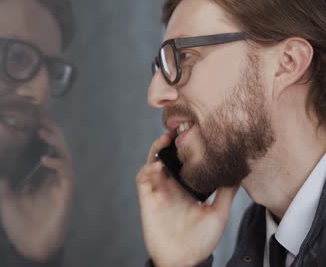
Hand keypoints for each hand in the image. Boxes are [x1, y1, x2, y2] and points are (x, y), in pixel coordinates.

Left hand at [0, 118, 74, 261]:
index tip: (30, 116)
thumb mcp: (5, 196)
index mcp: (38, 174)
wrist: (28, 246)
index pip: (42, 146)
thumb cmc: (18, 223)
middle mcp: (51, 174)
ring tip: (43, 132)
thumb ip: (2, 177)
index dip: (39, 131)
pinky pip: (66, 173)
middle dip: (50, 131)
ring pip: (64, 154)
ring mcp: (60, 182)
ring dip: (55, 142)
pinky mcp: (66, 192)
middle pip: (56, 146)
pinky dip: (58, 163)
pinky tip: (46, 159)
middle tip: (39, 118)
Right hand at [136, 133, 238, 266]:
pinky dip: (147, 170)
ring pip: (152, 163)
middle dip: (167, 141)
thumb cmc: (201, 240)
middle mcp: (170, 186)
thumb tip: (239, 173)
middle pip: (165, 156)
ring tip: (165, 140)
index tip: (193, 131)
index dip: (183, 146)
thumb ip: (225, 193)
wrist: (184, 260)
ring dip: (156, 150)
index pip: (182, 161)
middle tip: (176, 129)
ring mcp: (158, 192)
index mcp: (185, 187)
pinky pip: (142, 180)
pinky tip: (157, 166)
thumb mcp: (218, 213)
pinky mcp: (148, 200)